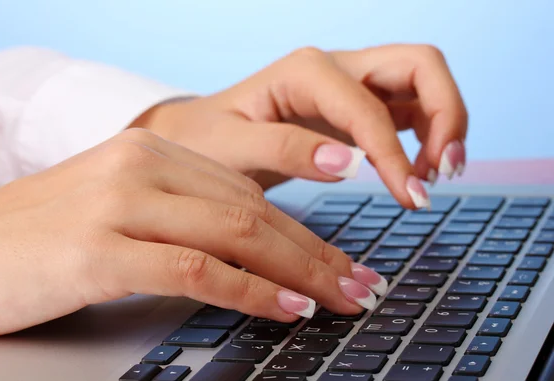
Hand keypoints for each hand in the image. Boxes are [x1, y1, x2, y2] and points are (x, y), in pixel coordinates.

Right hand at [0, 128, 385, 337]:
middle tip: (362, 285)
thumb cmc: (38, 240)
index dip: (304, 230)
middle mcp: (138, 165)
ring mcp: (117, 203)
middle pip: (252, 210)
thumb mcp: (118, 212)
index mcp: (149, 150)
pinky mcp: (96, 249)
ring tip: (342, 300)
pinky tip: (285, 309)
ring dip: (299, 272)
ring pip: (234, 234)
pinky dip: (249, 291)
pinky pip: (194, 269)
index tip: (343, 262)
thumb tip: (251, 253)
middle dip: (317, 254)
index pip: (247, 191)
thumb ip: (180, 218)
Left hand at [138, 44, 466, 208]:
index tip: (412, 197)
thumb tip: (347, 165)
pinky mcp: (355, 108)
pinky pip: (409, 111)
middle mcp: (336, 68)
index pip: (370, 107)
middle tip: (445, 171)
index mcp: (306, 72)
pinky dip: (426, 137)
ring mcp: (350, 85)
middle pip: (420, 65)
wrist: (201, 136)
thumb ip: (284, 149)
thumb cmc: (208, 139)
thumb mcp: (231, 147)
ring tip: (437, 176)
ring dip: (445, 123)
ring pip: (423, 83)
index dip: (396, 153)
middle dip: (447, 114)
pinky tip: (417, 172)